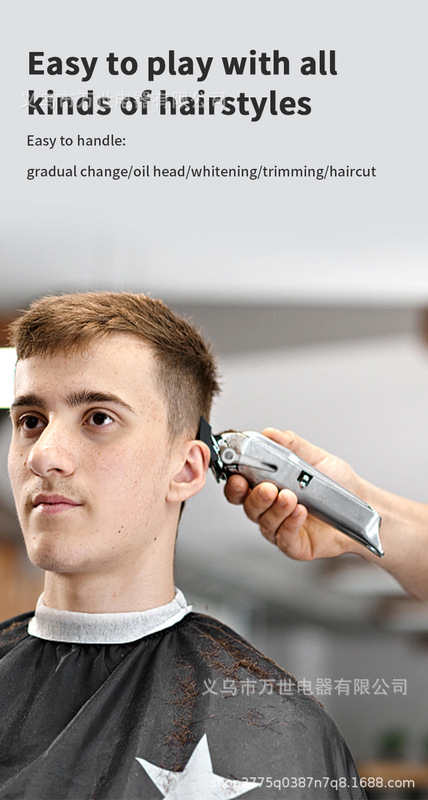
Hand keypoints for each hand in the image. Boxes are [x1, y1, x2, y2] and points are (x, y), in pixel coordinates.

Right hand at [224, 428, 363, 560]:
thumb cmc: (337, 485)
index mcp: (269, 486)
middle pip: (248, 506)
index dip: (235, 483)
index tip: (237, 475)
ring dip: (275, 509)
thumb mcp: (315, 458)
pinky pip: (285, 538)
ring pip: (265, 522)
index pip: (241, 486)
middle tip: (267, 488)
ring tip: (290, 497)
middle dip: (254, 497)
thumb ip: (292, 445)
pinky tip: (300, 512)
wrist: (363, 506)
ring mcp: (281, 527)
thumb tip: (271, 433)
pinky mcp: (295, 545)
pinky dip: (290, 524)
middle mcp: (270, 508)